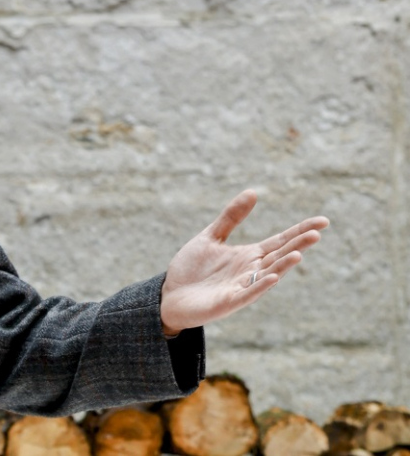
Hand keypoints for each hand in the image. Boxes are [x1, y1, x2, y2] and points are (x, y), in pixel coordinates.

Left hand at [159, 190, 327, 335]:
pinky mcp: (229, 302)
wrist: (170, 295)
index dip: (300, 231)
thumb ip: (231, 217)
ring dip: (283, 266)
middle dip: (297, 246)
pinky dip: (260, 285)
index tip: (323, 221)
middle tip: (317, 233)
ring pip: (268, 275)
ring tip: (299, 254)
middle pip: (279, 256)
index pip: (280, 241)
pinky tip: (272, 277)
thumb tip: (253, 192)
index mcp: (249, 255)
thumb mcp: (211, 237)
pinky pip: (247, 293)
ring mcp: (241, 287)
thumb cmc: (192, 269)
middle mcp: (250, 271)